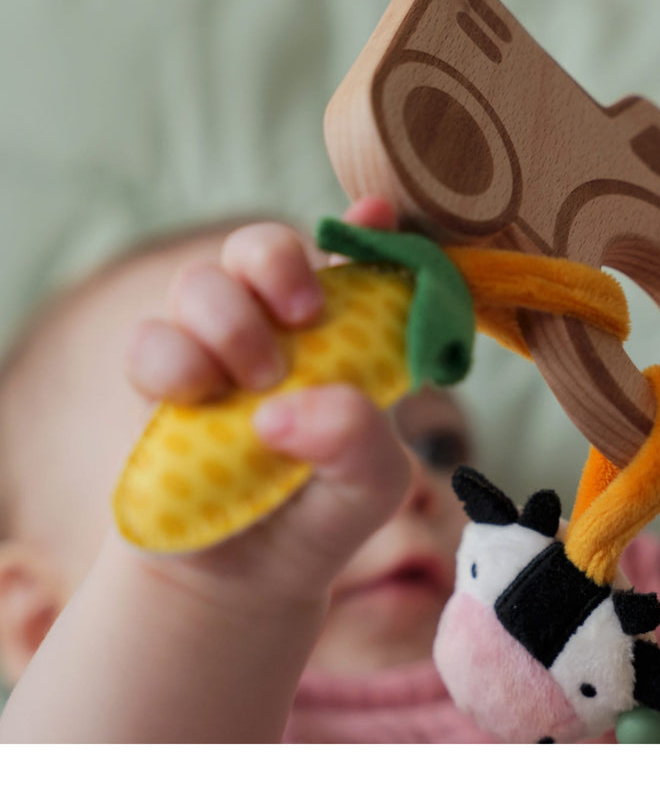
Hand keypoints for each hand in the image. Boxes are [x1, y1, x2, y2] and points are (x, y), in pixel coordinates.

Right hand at [124, 197, 415, 606]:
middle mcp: (277, 330)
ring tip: (256, 382)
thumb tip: (284, 408)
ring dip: (228, 323)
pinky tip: (198, 402)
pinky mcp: (159, 379)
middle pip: (262, 246)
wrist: (242, 578)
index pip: (356, 268)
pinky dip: (172, 364)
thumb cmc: (319, 516)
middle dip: (277, 262)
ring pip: (199, 280)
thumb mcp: (370, 486)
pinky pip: (148, 339)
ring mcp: (214, 348)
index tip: (377, 215)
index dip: (366, 232)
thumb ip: (361, 438)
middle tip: (301, 314)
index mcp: (342, 339)